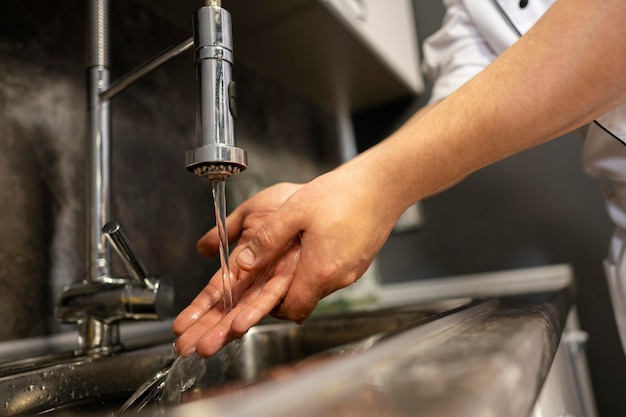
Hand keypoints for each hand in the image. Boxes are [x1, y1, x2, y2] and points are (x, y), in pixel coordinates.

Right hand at [172, 182, 302, 356]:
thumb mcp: (255, 209)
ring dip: (227, 327)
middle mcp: (262, 275)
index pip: (218, 290)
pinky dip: (254, 310)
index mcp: (248, 261)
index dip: (199, 308)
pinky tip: (239, 324)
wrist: (331, 194)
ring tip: (208, 345)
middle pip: (229, 306)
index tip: (181, 326)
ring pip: (248, 308)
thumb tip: (202, 247)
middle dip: (208, 327)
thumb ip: (231, 228)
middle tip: (186, 348)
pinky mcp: (296, 276)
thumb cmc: (297, 201)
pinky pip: (272, 296)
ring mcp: (279, 277)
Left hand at [174, 161, 405, 356]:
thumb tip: (242, 264)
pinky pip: (332, 274)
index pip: (292, 310)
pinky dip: (316, 268)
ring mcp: (351, 272)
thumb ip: (267, 240)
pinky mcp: (358, 262)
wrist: (383, 186)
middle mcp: (338, 278)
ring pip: (318, 287)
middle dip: (282, 296)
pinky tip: (310, 247)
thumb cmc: (341, 194)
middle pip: (304, 301)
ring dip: (300, 280)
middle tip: (264, 282)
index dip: (271, 310)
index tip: (255, 301)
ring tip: (285, 261)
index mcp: (319, 271)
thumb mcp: (294, 211)